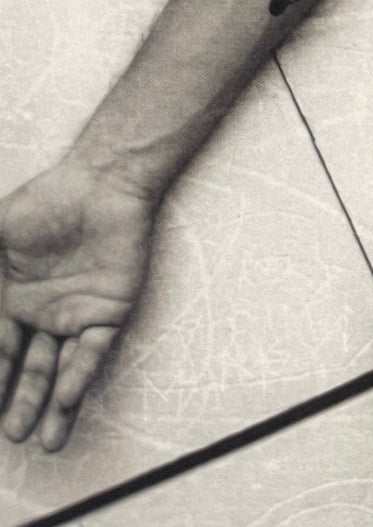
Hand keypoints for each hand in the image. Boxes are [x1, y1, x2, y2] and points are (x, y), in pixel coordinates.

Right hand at [0, 161, 157, 449]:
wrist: (102, 182)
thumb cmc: (44, 203)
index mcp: (11, 301)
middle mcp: (41, 315)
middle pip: (27, 370)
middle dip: (18, 404)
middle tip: (12, 436)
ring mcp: (76, 314)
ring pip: (61, 370)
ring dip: (51, 405)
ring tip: (45, 442)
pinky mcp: (109, 310)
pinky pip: (93, 351)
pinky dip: (79, 375)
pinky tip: (66, 398)